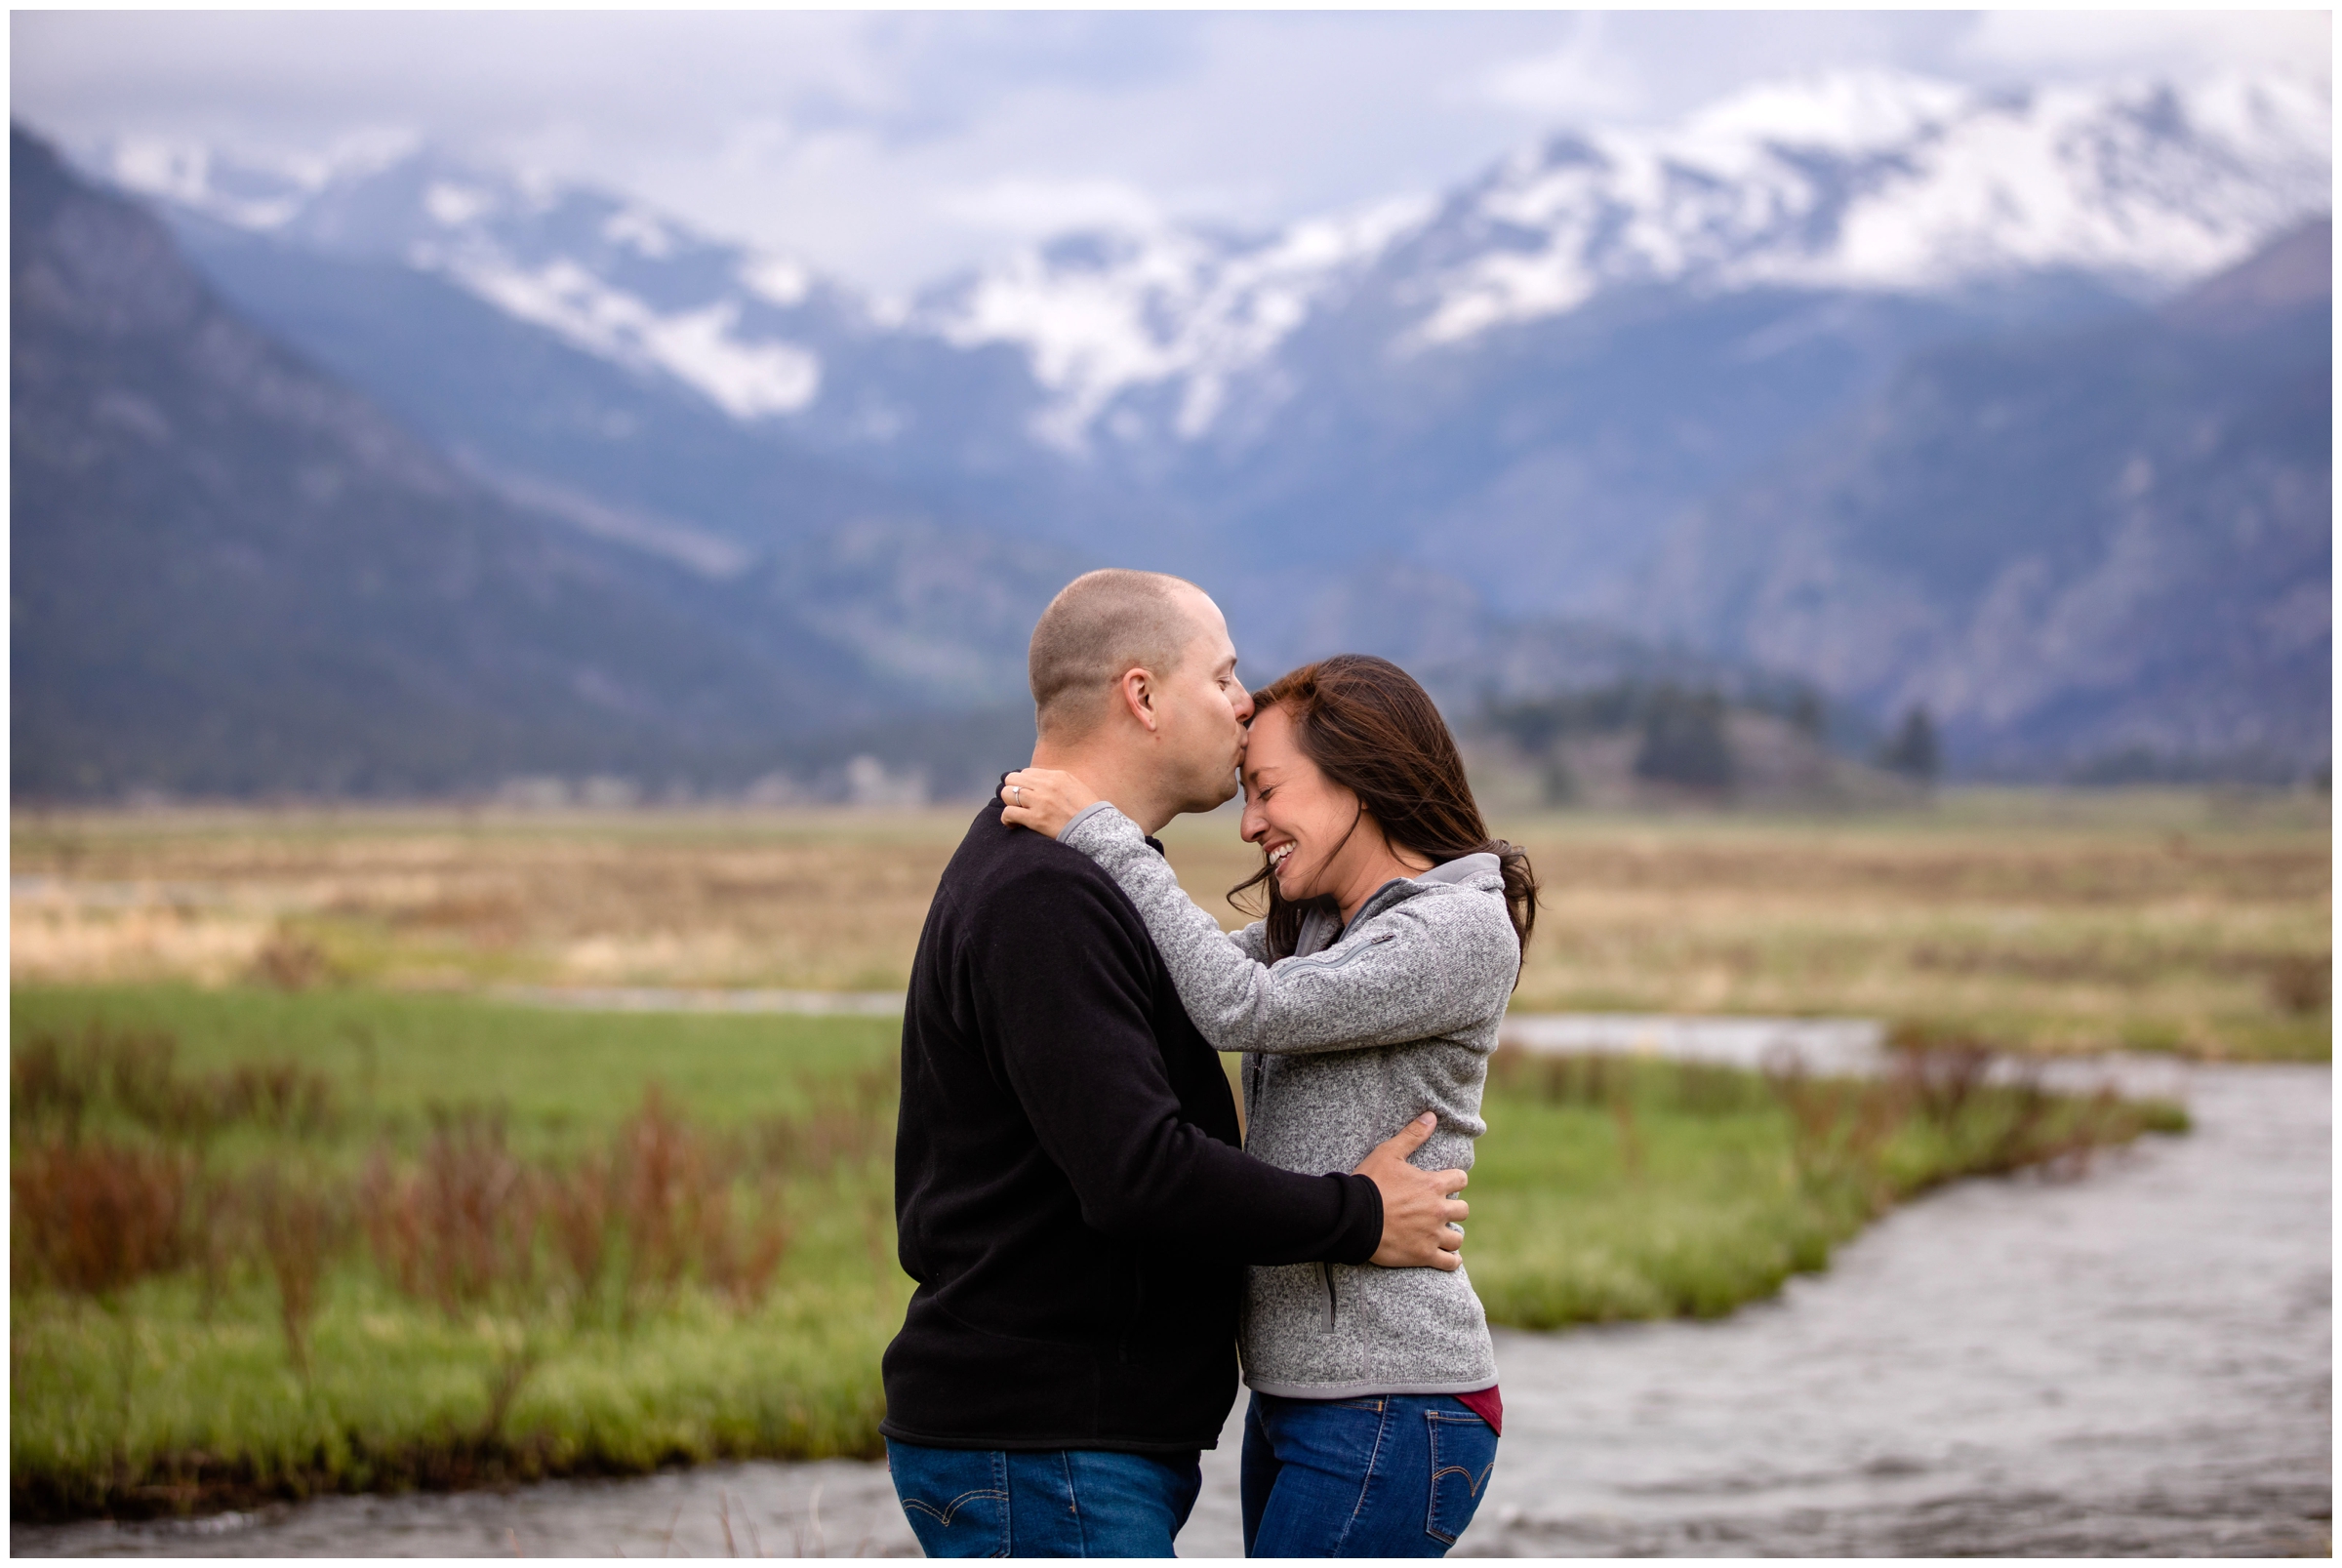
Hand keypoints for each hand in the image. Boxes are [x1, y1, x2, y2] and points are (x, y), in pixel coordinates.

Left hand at [1000, 768, 1101, 839]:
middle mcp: (1047, 785)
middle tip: (1019, 805)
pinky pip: (1008, 812)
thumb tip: (1040, 785)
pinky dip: (1007, 819)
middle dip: (1013, 791)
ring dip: (1009, 804)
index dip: (1024, 785)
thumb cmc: (1088, 814)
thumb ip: (1058, 783)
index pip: (1027, 773)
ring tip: (1017, 814)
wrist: (1097, 831)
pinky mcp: (1036, 819)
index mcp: (1057, 776)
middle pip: (1013, 779)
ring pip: (1006, 793)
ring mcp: (1040, 802)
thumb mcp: (1076, 788)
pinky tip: (1014, 825)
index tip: (1028, 797)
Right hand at [1354, 1113, 1468, 1269]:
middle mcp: (1438, 1210)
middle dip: (1452, 1209)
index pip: (1461, 1180)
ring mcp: (1432, 1235)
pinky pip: (1450, 1262)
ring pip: (1457, 1238)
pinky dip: (1451, 1260)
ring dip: (1451, 1235)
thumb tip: (1431, 1116)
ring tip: (1441, 1234)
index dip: (1453, 1180)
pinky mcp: (1423, 1255)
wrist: (1353, 1217)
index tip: (1443, 1184)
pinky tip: (1447, 1257)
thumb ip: (1412, 1135)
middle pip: (1463, 1211)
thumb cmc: (1369, 1183)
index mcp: (1434, 1185)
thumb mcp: (1388, 1153)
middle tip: (1438, 1210)